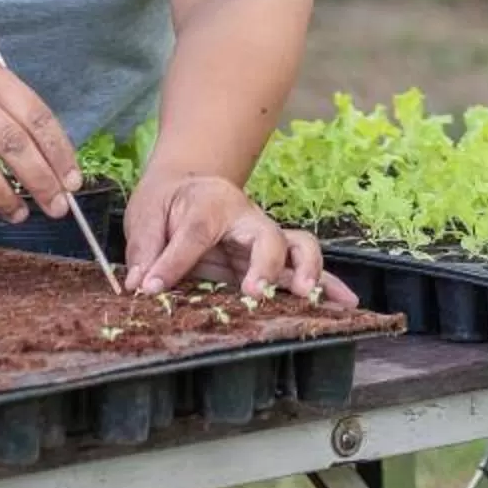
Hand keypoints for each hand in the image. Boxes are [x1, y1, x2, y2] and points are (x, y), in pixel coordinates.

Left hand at [122, 173, 356, 303]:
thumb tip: (140, 284)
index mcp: (209, 202)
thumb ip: (145, 248)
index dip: (173, 262)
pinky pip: (306, 269)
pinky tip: (346, 304)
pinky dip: (329, 285)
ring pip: (297, 247)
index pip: (195, 232)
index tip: (149, 286)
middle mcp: (245, 217)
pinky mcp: (273, 258)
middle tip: (255, 291)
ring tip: (307, 296)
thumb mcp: (145, 214)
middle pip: (267, 236)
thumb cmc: (167, 199)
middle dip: (266, 264)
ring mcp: (264, 238)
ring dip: (306, 271)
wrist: (187, 183)